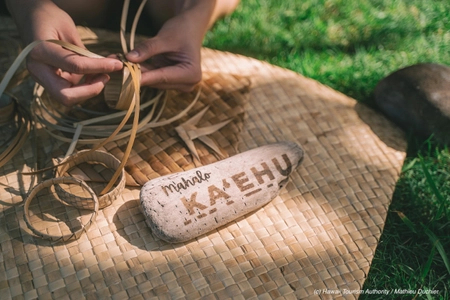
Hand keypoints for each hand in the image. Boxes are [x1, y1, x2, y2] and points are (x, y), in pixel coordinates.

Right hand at [8, 0, 122, 105]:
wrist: (30, 18)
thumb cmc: (50, 19)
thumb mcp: (69, 30)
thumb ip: (85, 52)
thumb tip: (111, 65)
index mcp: (41, 51)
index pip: (75, 66)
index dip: (99, 67)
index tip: (117, 64)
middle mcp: (38, 69)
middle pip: (65, 96)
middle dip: (90, 91)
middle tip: (106, 77)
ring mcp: (41, 78)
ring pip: (68, 97)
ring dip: (89, 90)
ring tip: (103, 73)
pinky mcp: (48, 81)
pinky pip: (69, 91)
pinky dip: (85, 87)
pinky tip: (95, 74)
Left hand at [125, 2, 213, 91]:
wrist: (189, 28)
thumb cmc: (182, 30)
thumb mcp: (165, 38)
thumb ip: (148, 48)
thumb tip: (129, 58)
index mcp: (191, 74)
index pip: (162, 77)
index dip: (142, 76)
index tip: (124, 75)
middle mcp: (187, 84)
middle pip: (157, 81)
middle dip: (137, 73)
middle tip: (117, 66)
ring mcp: (179, 84)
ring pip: (153, 80)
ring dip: (138, 72)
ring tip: (119, 63)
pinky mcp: (171, 81)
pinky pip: (153, 77)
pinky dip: (142, 70)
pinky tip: (128, 64)